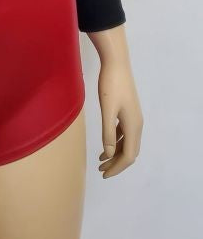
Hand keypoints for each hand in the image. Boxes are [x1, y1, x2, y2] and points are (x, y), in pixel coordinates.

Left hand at [96, 55, 142, 177]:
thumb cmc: (110, 85)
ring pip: (127, 143)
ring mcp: (134, 117)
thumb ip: (108, 133)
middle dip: (117, 164)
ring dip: (116, 153)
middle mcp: (137, 124)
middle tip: (101, 170)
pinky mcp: (129, 111)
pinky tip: (106, 143)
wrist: (116, 64)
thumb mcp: (107, 110)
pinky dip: (116, 142)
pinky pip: (124, 133)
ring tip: (101, 159)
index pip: (128, 156)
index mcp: (134, 126)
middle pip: (130, 152)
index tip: (103, 174)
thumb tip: (109, 154)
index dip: (117, 168)